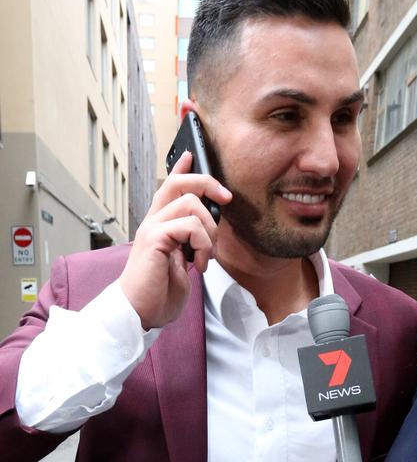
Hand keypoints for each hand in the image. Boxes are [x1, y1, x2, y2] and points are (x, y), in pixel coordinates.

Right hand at [119, 151, 231, 329]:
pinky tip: (198, 264)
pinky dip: (203, 244)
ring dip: (210, 231)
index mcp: (160, 223)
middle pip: (178, 182)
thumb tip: (211, 224)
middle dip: (207, 183)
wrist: (140, 311)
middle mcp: (153, 220)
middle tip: (226, 198)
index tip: (191, 153)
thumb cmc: (160, 288)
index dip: (181, 167)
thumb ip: (191, 238)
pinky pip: (190, 225)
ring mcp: (152, 227)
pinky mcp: (155, 239)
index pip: (169, 185)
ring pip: (191, 204)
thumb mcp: (183, 258)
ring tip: (206, 255)